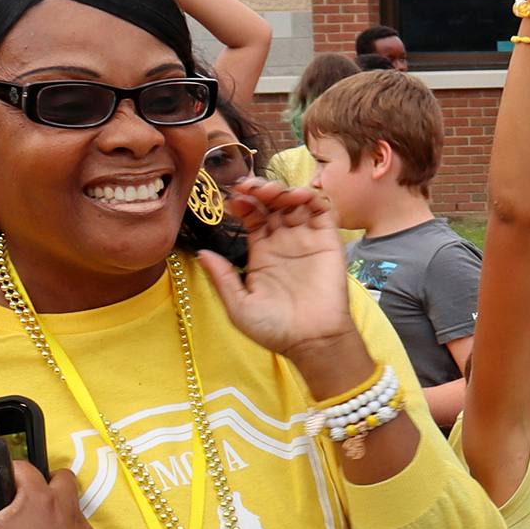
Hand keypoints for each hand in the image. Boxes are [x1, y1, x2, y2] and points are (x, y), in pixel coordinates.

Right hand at [0, 461, 102, 528]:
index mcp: (38, 497)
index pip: (23, 467)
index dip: (8, 469)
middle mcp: (65, 506)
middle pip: (59, 479)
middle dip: (44, 482)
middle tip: (25, 495)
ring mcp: (81, 527)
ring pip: (73, 505)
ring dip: (58, 508)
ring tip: (37, 520)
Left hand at [197, 179, 352, 358]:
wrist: (312, 340)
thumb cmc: (275, 329)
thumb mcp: (239, 305)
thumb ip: (222, 278)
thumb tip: (201, 254)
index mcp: (262, 254)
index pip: (252, 217)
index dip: (244, 203)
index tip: (233, 199)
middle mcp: (284, 242)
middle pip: (272, 204)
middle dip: (261, 190)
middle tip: (251, 187)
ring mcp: (306, 239)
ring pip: (295, 202)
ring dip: (283, 189)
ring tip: (272, 192)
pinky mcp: (328, 240)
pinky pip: (322, 209)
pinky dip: (310, 196)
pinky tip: (295, 197)